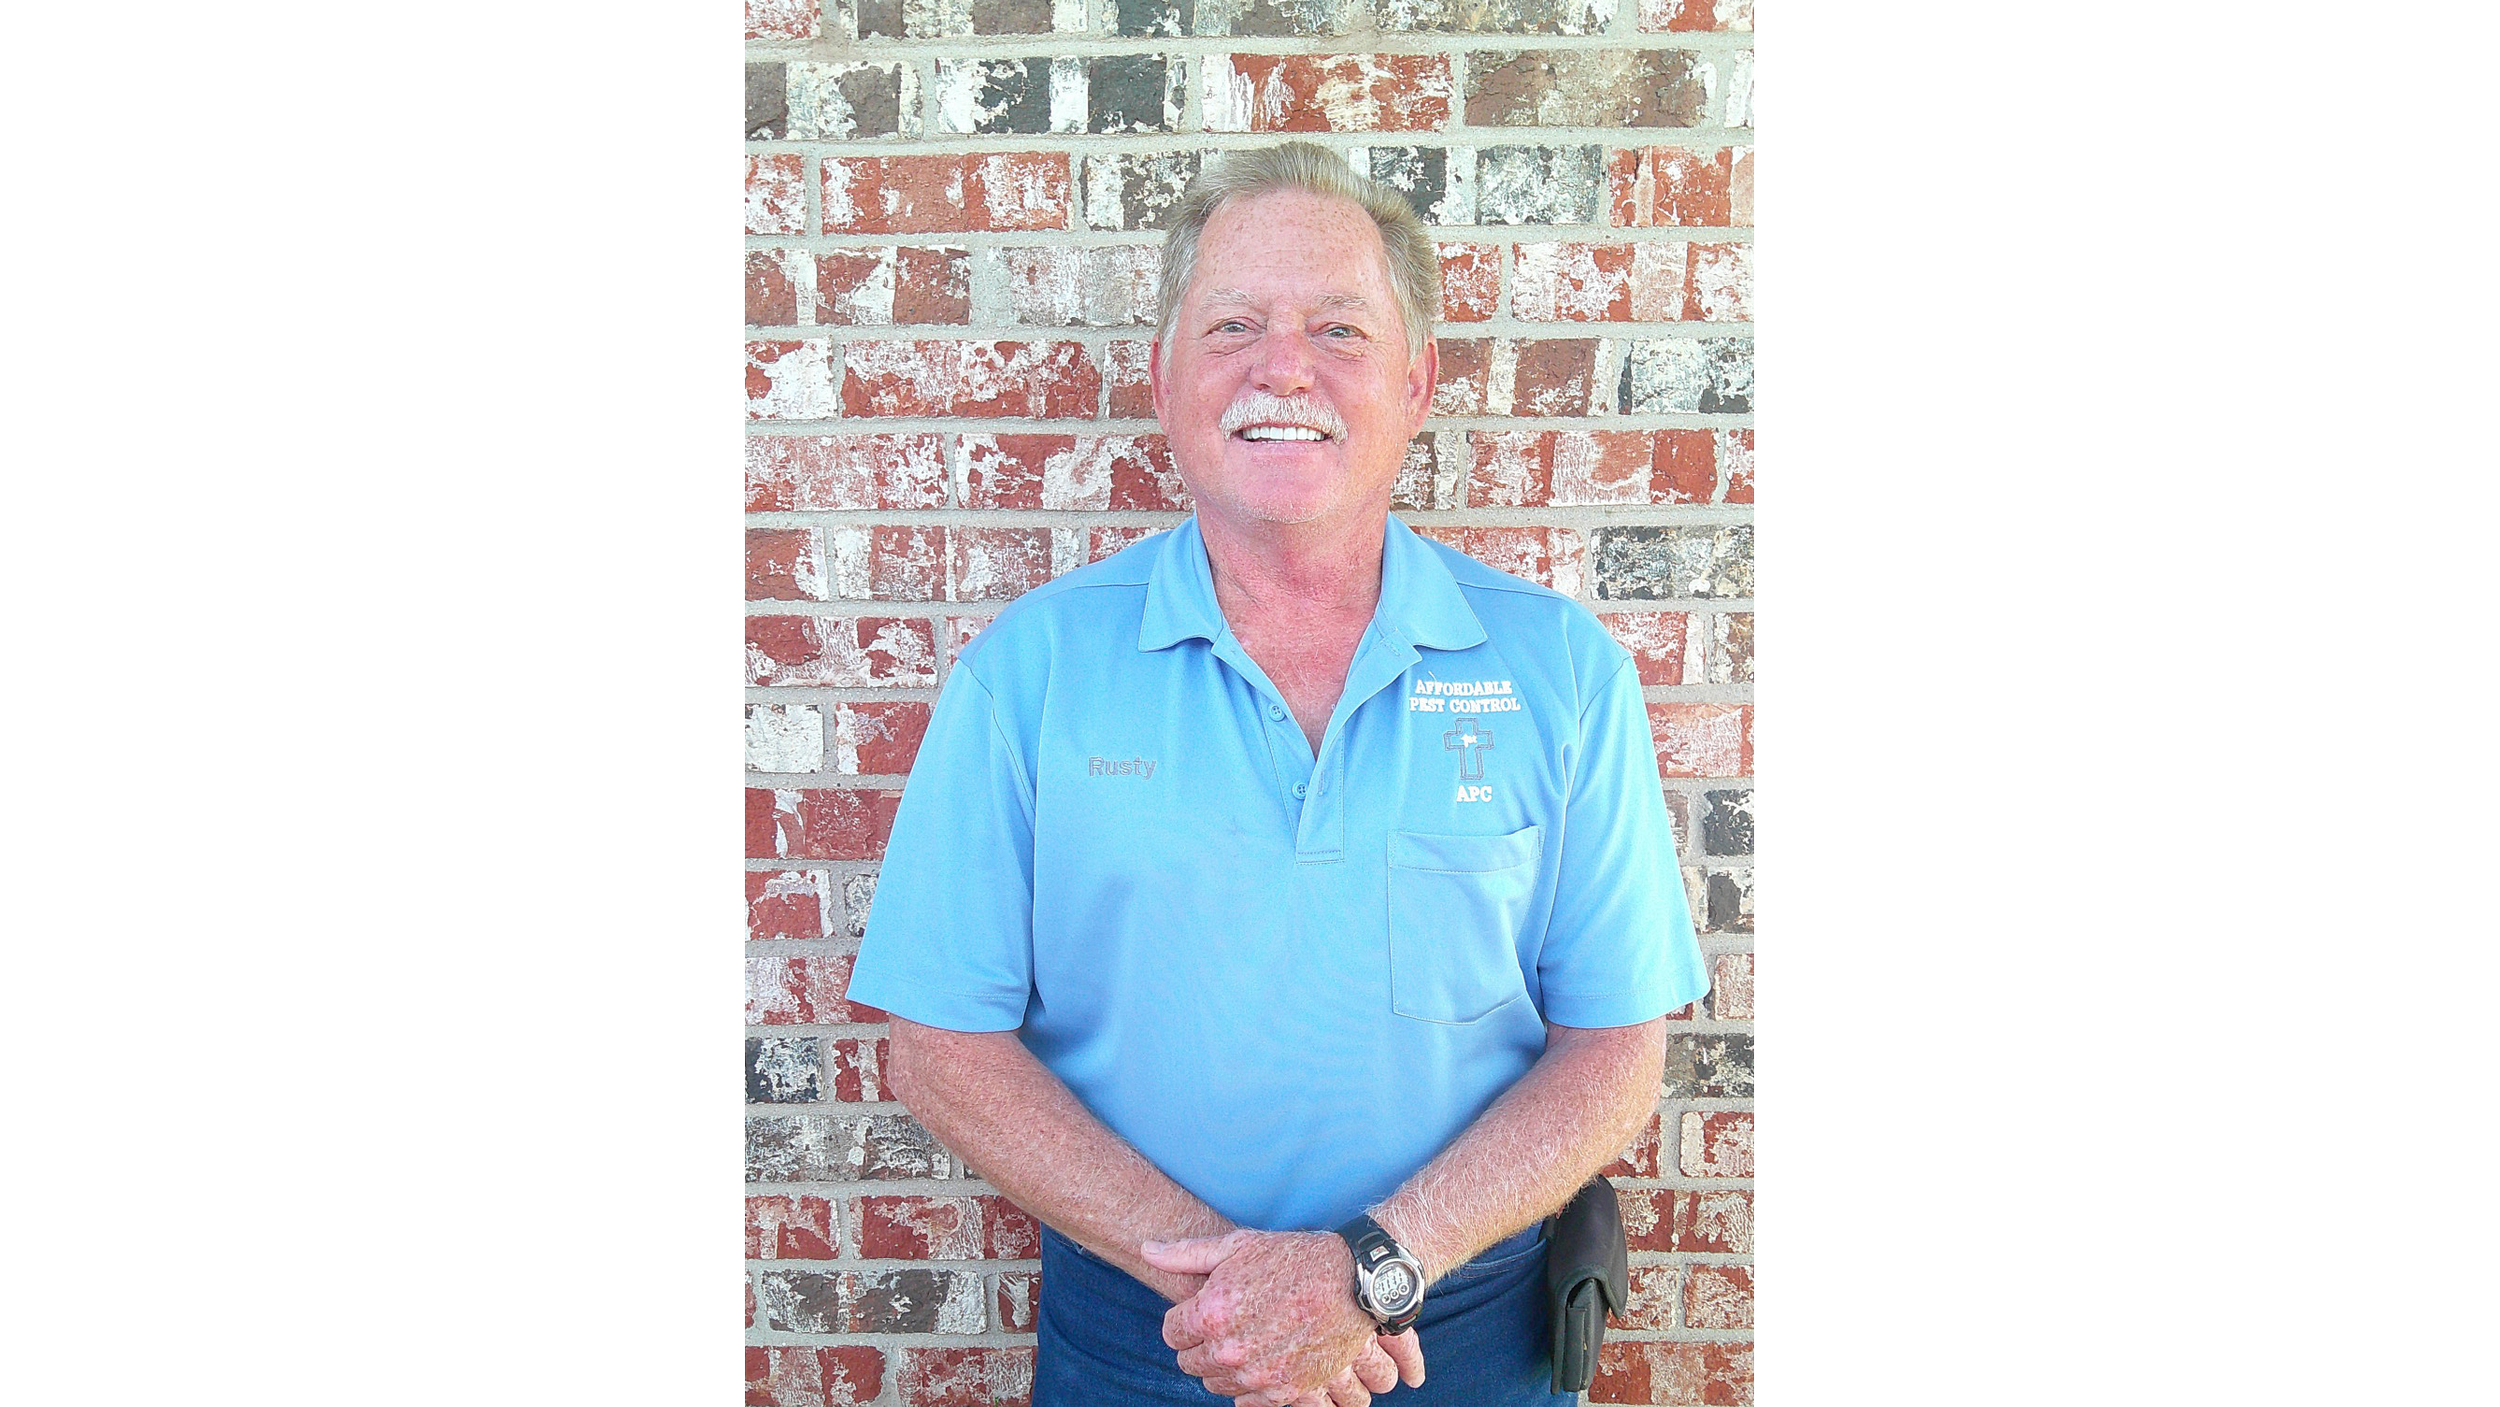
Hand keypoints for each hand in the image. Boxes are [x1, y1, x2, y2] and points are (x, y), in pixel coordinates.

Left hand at [1143, 1229, 1426, 1406]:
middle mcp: (1230, 1349)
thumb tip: (1145, 1250)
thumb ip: (1186, 1254)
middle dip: (1201, 1344)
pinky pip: (1247, 1403)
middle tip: (1226, 1325)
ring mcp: (1259, 1375)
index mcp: (1212, 1311)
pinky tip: (1263, 1360)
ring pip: (1217, 1384)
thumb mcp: (1239, 1245)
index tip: (1203, 1309)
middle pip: (1191, 1363)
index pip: (1172, 1333)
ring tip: (1247, 1339)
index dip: (1185, 1320)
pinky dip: (1249, 1386)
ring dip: (1224, 1366)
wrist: (1353, 1282)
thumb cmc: (1294, 1257)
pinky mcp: (1286, 1391)